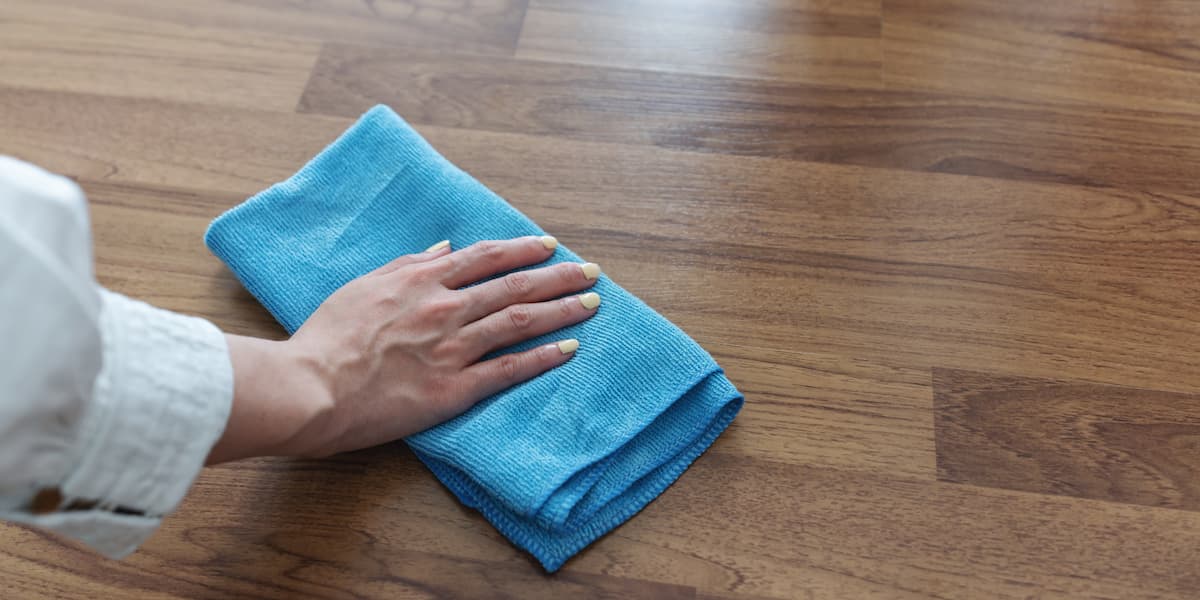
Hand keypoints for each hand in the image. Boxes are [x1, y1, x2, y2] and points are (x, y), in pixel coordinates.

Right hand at [208, 236, 600, 462]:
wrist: (310, 387)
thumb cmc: (328, 337)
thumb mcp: (363, 286)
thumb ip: (408, 264)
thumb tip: (445, 248)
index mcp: (421, 281)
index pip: (485, 257)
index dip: (522, 249)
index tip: (548, 245)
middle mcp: (445, 308)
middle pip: (515, 285)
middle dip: (558, 275)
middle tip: (590, 271)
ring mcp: (453, 347)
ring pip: (520, 321)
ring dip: (561, 310)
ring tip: (592, 304)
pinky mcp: (455, 388)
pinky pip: (509, 369)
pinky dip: (543, 357)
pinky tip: (570, 349)